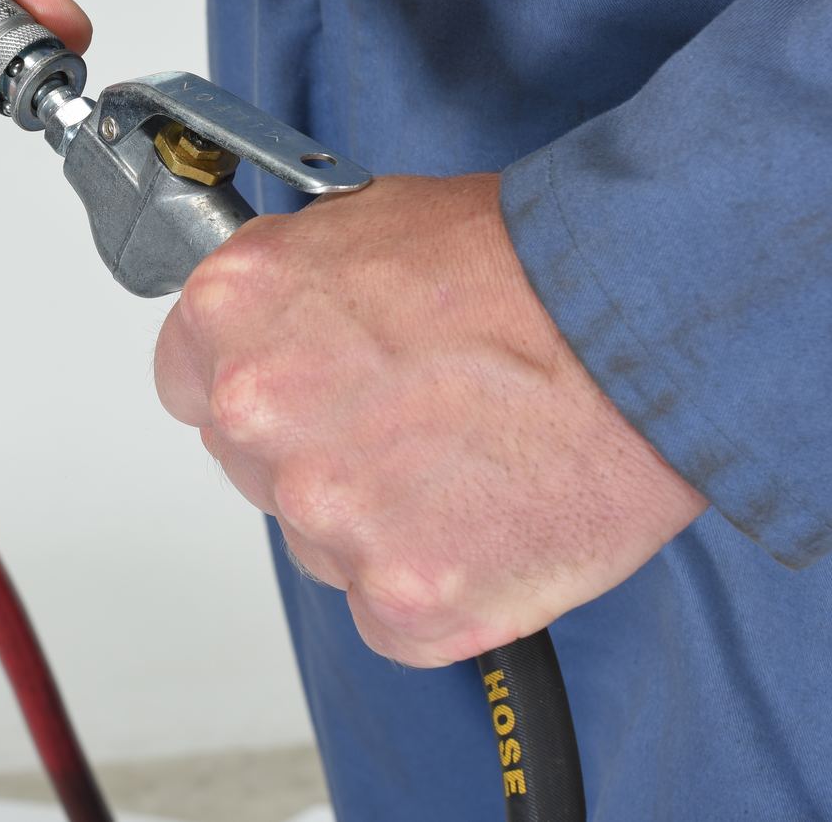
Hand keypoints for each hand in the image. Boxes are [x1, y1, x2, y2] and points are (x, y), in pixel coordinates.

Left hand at [154, 173, 706, 666]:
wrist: (643, 320)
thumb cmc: (528, 264)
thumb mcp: (373, 220)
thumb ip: (295, 288)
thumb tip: (273, 324)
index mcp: (237, 308)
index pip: (188, 379)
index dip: (258, 382)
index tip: (301, 390)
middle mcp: (262, 410)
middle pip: (257, 464)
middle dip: (320, 448)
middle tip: (412, 416)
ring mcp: (329, 512)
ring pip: (325, 541)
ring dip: (381, 517)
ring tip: (471, 458)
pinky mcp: (405, 597)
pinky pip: (390, 612)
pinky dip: (436, 583)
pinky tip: (488, 517)